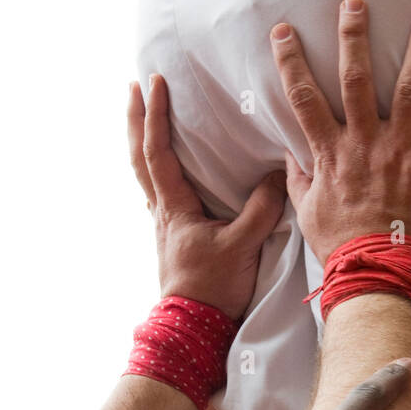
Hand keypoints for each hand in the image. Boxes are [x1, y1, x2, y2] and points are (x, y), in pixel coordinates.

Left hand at [128, 76, 285, 318]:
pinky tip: (168, 167)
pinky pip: (160, 193)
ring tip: (144, 116)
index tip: (155, 81)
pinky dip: (157, 169)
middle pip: (139, 157)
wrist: (195, 327)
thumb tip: (276, 175)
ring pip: (145, 174)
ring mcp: (165, 224)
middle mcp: (162, 211)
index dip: (155, 115)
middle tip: (133, 87)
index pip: (158, 151)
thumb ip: (260, 210)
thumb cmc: (213, 289)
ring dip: (142, 142)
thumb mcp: (242, 246)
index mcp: (174, 207)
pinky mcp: (174, 237)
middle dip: (134, 120)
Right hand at [271, 0, 410, 264]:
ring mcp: (399, 151)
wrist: (382, 275)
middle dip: (354, 36)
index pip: (304, 98)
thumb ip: (300, 178)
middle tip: (356, 2)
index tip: (283, 32)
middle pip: (355, 79)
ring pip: (407, 88)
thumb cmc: (344, 249)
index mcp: (330, 155)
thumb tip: (289, 153)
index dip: (290, 61)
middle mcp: (363, 144)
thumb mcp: (309, 214)